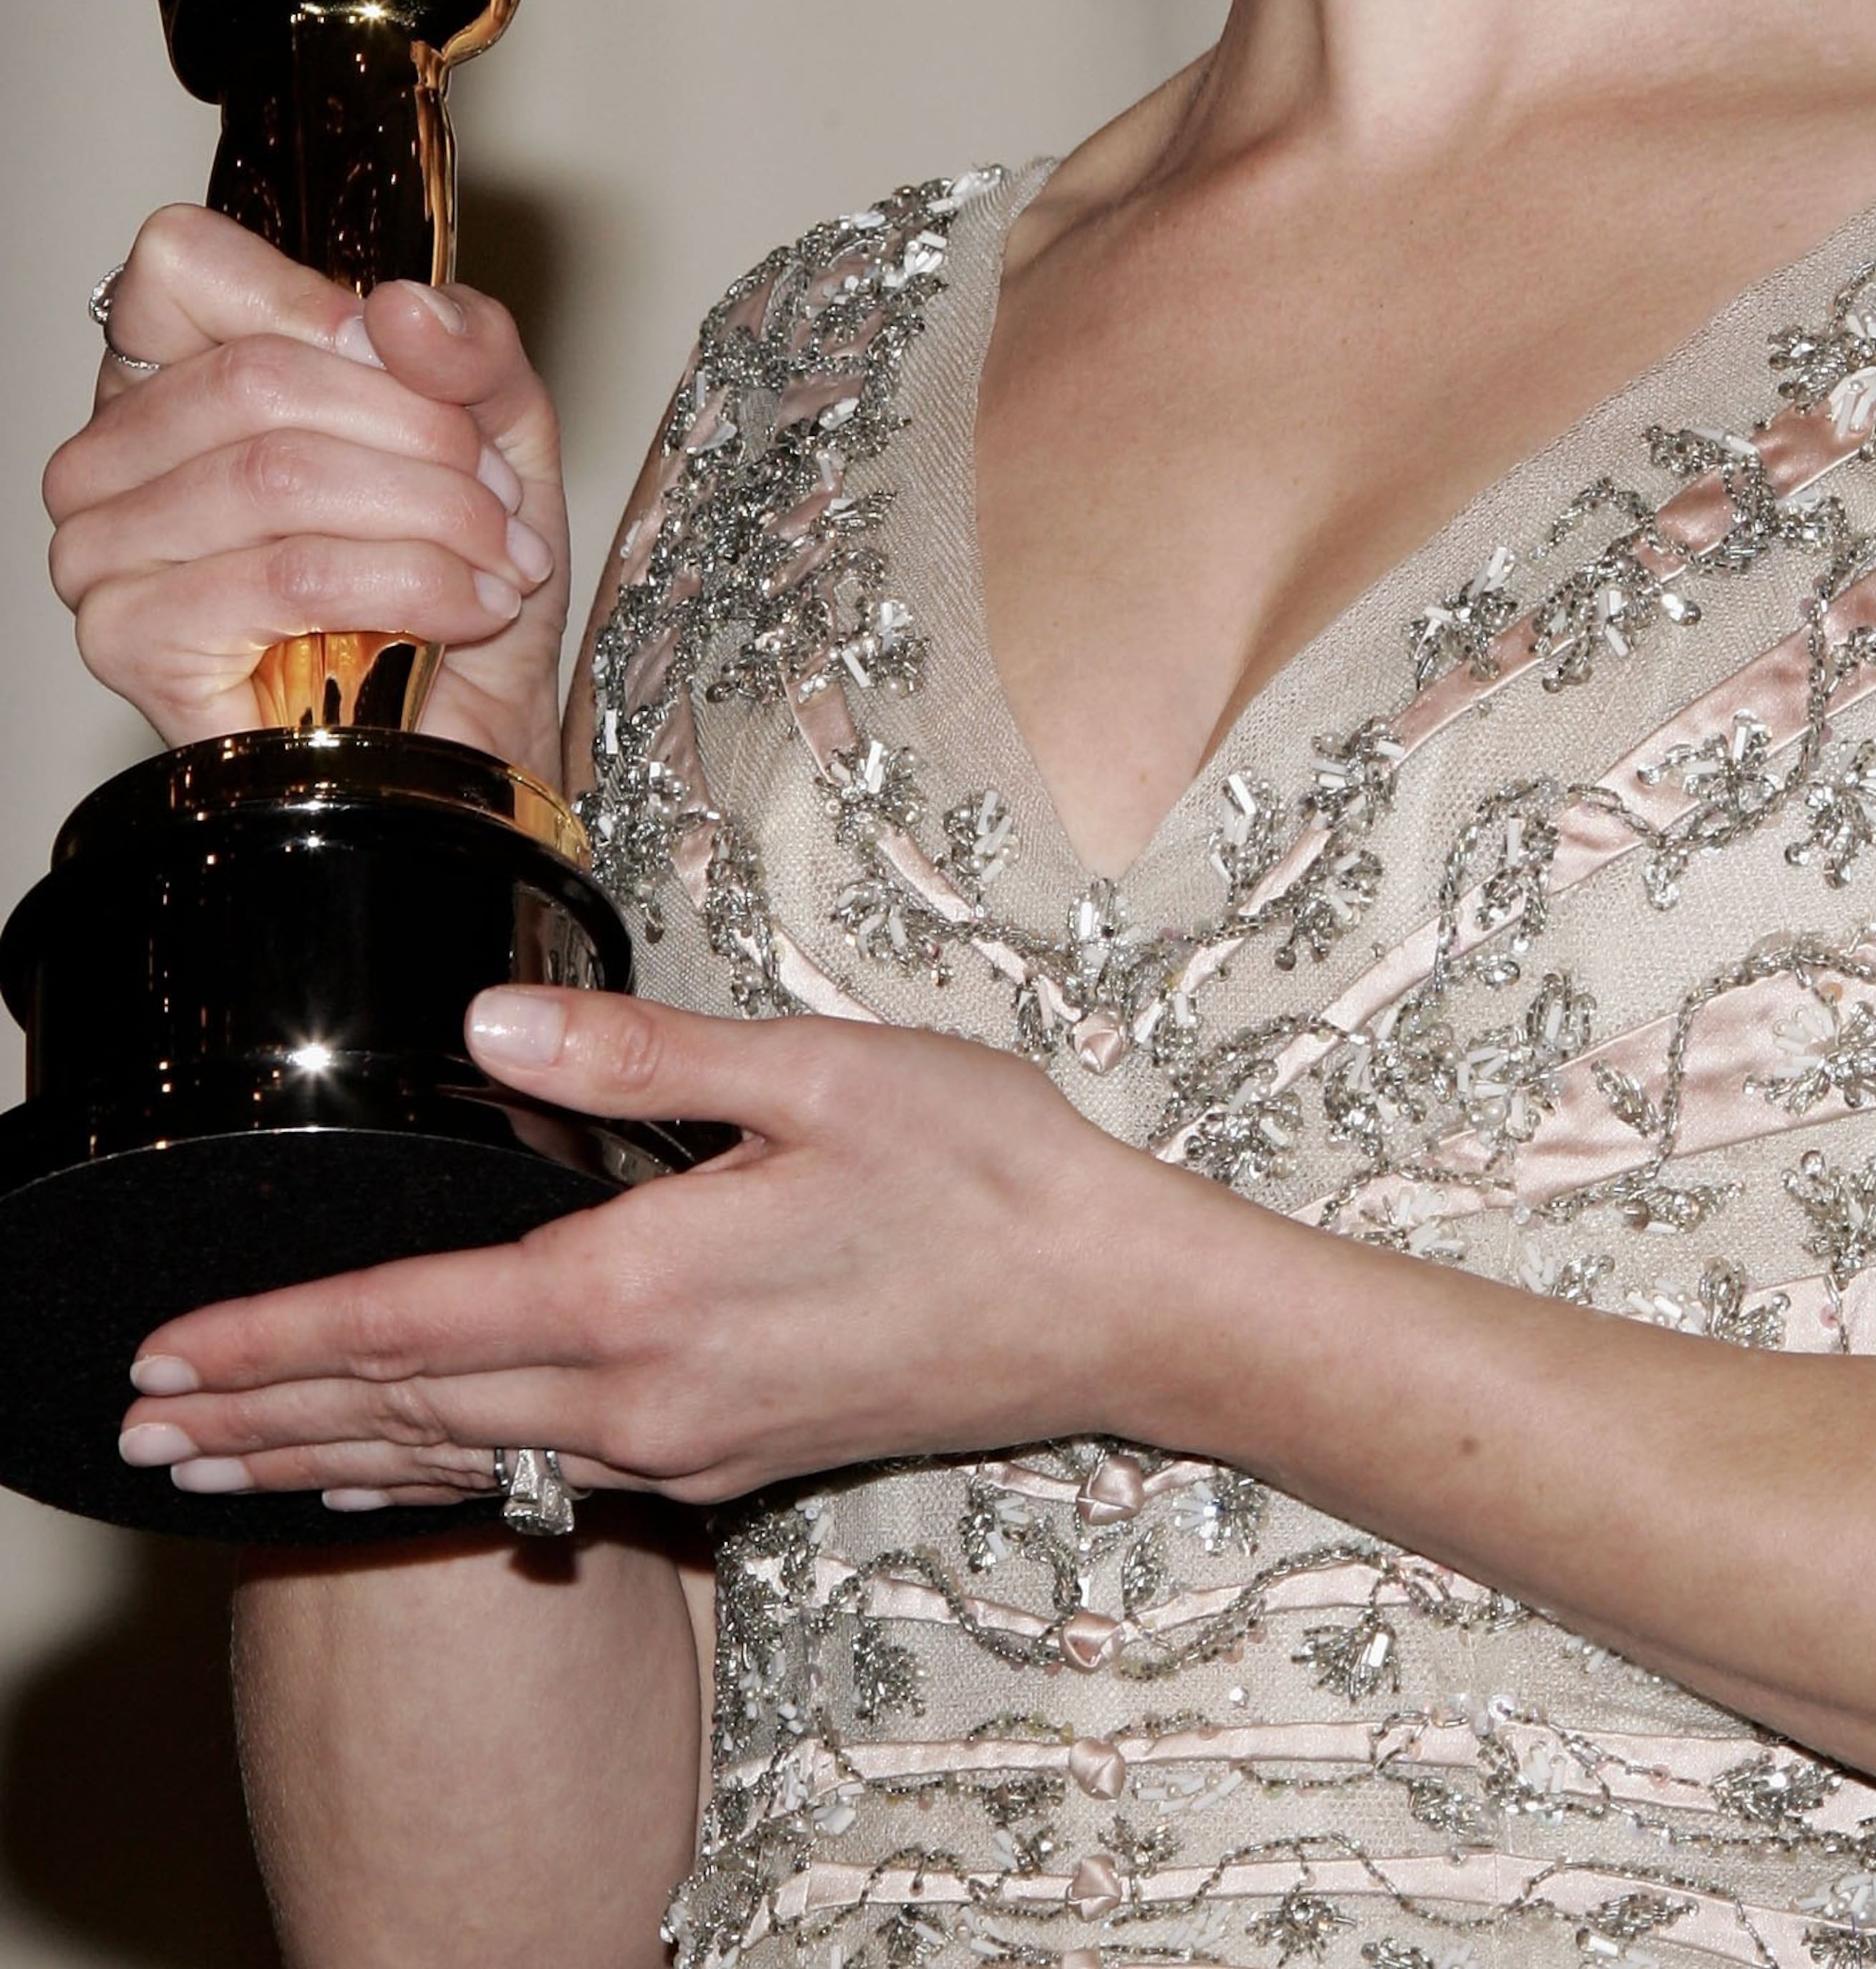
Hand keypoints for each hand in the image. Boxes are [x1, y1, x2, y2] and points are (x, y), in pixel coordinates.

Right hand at [42, 206, 569, 774]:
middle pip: (255, 376)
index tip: (412, 360)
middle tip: (499, 492)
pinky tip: (467, 608)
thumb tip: (400, 308)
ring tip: (499, 554)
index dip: (314, 301)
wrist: (474, 725)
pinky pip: (284, 575)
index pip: (183, 264)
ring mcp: (105, 552)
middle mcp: (114, 457)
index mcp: (175, 374)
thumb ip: (467, 344)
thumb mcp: (496, 422)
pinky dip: (410, 584)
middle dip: (417, 431)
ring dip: (430, 514)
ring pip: (277, 474)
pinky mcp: (133, 642)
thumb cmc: (459, 573)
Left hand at [114, 988, 1204, 1511]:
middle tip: (141, 1426)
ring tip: (222, 1464)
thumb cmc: (983, 1171)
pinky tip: (400, 1470)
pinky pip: (535, 1478)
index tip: (167, 1352)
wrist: (1108, 1306)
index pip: (410, 1325)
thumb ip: (640, 1053)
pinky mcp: (725, 1460)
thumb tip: (488, 1024)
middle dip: (260, 1418)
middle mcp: (643, 1395)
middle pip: (408, 1413)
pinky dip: (436, 1471)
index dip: (275, 1337)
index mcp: (647, 1289)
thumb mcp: (819, 1068)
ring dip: (327, 1457)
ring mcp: (683, 1445)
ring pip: (463, 1457)